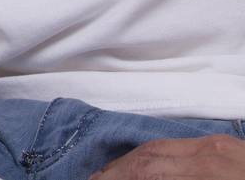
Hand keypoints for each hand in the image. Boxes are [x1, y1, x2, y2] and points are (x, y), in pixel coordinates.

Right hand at [90, 134, 244, 177]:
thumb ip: (162, 179)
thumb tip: (130, 177)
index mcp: (206, 174)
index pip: (146, 171)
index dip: (115, 177)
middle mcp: (209, 153)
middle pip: (147, 155)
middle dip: (115, 169)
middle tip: (94, 179)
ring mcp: (217, 145)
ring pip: (159, 144)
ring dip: (130, 159)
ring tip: (111, 173)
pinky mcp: (224, 143)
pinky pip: (179, 142)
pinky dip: (154, 153)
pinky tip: (143, 163)